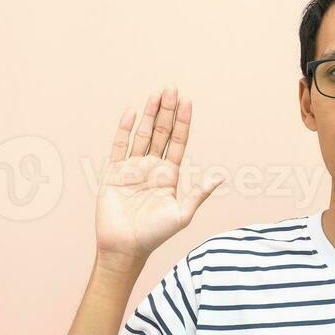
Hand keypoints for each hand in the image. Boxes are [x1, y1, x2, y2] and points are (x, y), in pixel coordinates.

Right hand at [94, 86, 221, 267]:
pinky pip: (120, 145)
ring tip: (156, 93)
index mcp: (169, 175)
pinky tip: (131, 112)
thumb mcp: (182, 214)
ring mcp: (133, 168)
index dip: (182, 122)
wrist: (125, 247)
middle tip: (172, 88)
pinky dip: (125, 129)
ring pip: (142, 135)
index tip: (187, 101)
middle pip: (161, 132)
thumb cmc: (155, 234)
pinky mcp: (114, 172)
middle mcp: (152, 167)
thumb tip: (220, 177)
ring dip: (149, 114)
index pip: (178, 141)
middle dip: (167, 111)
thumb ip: (199, 194)